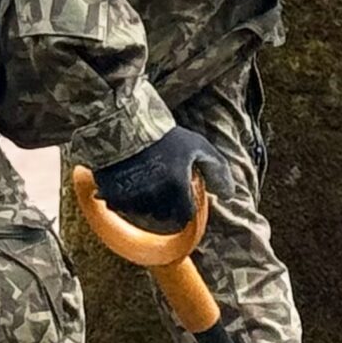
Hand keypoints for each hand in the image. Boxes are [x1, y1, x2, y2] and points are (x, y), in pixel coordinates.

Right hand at [92, 126, 233, 232]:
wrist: (125, 125)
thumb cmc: (167, 137)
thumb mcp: (199, 148)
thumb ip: (218, 171)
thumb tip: (231, 196)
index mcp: (177, 186)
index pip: (185, 215)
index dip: (185, 208)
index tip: (182, 198)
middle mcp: (154, 196)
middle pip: (163, 217)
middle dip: (166, 207)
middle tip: (164, 187)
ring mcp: (131, 197)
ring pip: (142, 213)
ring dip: (146, 204)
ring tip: (146, 181)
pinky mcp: (110, 195)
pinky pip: (120, 207)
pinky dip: (124, 200)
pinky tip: (128, 182)